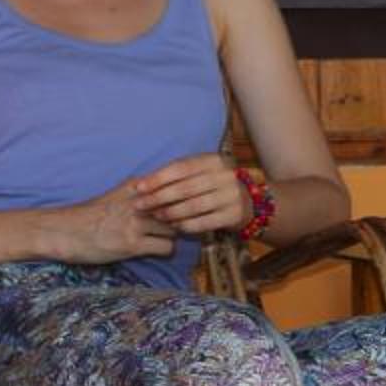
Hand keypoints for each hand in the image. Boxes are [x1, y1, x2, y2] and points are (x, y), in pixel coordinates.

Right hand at [51, 180, 181, 262]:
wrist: (63, 231)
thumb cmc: (89, 215)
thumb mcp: (116, 195)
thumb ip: (140, 194)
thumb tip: (166, 197)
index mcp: (135, 186)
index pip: (174, 186)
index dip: (183, 197)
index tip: (185, 204)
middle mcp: (138, 201)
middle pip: (179, 207)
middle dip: (183, 217)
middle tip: (180, 225)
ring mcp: (135, 223)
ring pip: (176, 228)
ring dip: (174, 235)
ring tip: (166, 238)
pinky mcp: (132, 244)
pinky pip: (166, 247)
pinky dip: (166, 250)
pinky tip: (156, 250)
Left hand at [128, 152, 247, 234]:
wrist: (246, 201)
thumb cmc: (212, 185)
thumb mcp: (198, 172)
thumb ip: (175, 176)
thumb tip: (142, 184)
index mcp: (213, 160)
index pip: (180, 168)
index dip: (157, 178)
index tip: (138, 188)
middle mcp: (225, 175)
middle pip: (185, 188)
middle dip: (159, 198)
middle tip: (140, 205)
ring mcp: (232, 196)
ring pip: (193, 206)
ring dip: (171, 213)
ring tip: (156, 216)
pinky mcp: (234, 215)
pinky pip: (204, 222)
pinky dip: (186, 225)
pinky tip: (174, 226)